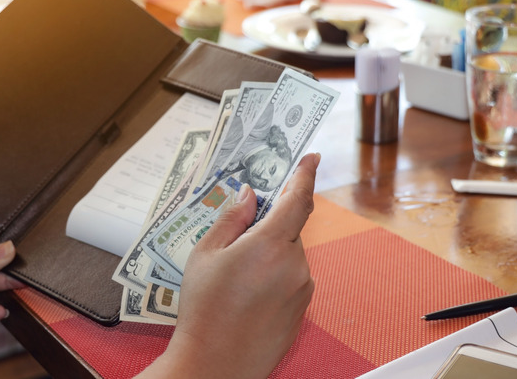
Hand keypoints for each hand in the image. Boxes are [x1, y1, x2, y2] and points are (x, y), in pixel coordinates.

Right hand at [140, 152, 318, 378]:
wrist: (215, 364)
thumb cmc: (204, 310)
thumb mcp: (205, 254)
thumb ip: (232, 218)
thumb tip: (250, 195)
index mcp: (270, 245)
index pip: (297, 199)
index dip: (305, 175)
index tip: (311, 158)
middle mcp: (295, 265)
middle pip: (289, 230)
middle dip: (268, 227)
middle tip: (237, 242)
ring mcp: (302, 290)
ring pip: (289, 256)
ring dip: (269, 255)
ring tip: (236, 281)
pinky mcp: (302, 310)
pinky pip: (292, 279)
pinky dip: (274, 278)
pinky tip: (247, 296)